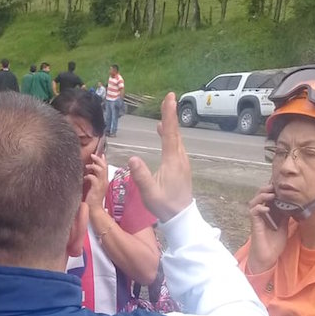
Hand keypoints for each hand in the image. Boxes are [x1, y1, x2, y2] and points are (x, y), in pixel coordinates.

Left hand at [84, 152, 108, 210]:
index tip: (99, 154)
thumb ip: (94, 179)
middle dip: (98, 160)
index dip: (103, 160)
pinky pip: (93, 178)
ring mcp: (101, 185)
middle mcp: (104, 182)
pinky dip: (88, 176)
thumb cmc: (93, 199)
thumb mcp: (94, 187)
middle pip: (104, 167)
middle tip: (92, 156)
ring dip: (93, 167)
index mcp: (104, 181)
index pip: (105, 168)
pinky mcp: (96, 188)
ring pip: (101, 171)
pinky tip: (84, 178)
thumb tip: (89, 172)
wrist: (95, 210)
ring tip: (87, 166)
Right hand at [128, 93, 191, 222]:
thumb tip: (132, 158)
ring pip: (177, 139)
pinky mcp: (181, 167)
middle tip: (169, 98)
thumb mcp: (150, 193)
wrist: (181, 217)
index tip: (171, 98)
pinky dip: (171, 135)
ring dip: (171, 125)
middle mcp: (180, 158)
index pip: (170, 133)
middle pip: (175, 132)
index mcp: (172, 161)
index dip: (169, 115)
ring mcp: (182, 162)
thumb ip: (141, 176)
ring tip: (165, 113)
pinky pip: (176, 146)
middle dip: (171, 115)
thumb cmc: (164, 206)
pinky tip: (166, 134)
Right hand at [246, 185, 287, 274]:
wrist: (268, 256)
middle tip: (276, 187)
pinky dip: (259, 208)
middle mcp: (262, 213)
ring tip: (271, 194)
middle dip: (267, 189)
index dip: (273, 189)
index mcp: (269, 212)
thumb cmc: (275, 242)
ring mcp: (257, 218)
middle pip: (260, 195)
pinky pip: (253, 212)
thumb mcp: (285, 225)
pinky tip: (266, 209)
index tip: (283, 185)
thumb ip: (287, 213)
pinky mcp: (254, 224)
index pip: (269, 196)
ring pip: (254, 201)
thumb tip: (295, 203)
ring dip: (262, 196)